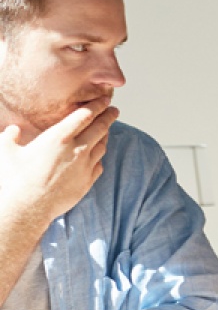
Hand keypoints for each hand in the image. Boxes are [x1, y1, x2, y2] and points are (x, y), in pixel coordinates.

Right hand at [0, 99, 119, 220]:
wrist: (26, 209)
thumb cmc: (14, 180)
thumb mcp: (6, 152)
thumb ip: (10, 136)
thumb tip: (12, 130)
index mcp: (58, 137)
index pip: (85, 116)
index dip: (97, 105)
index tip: (105, 100)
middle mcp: (76, 149)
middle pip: (100, 128)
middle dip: (108, 116)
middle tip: (114, 110)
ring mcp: (84, 167)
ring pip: (101, 146)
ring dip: (105, 136)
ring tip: (106, 131)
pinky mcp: (87, 182)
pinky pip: (98, 166)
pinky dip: (99, 158)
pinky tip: (97, 157)